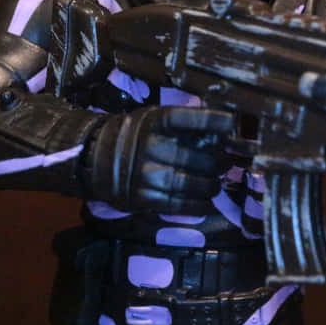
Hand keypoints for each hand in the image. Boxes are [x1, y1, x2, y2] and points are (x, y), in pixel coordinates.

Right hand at [87, 105, 233, 213]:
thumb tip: (221, 128)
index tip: (231, 124)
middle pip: (197, 156)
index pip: (188, 119)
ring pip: (190, 183)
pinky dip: (196, 205)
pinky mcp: (142, 197)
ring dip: (210, 186)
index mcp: (154, 122)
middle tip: (227, 163)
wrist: (94, 158)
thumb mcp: (152, 119)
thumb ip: (181, 123)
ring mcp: (145, 174)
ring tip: (216, 184)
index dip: (213, 121)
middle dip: (219, 162)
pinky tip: (206, 202)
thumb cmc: (134, 135)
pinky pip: (176, 204)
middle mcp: (150, 147)